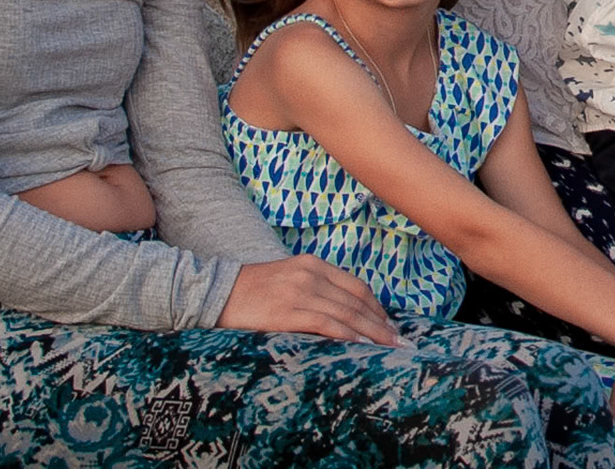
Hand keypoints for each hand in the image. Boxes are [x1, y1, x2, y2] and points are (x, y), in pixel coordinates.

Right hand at [218, 255, 399, 344]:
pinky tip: (361, 346)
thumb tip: (341, 315)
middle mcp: (310, 273)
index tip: (389, 326)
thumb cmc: (251, 291)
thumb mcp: (288, 279)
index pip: (356, 287)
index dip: (376, 308)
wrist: (215, 292)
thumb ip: (314, 290)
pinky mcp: (287, 310)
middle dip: (381, 324)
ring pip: (347, 314)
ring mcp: (299, 291)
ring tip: (388, 349)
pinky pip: (325, 324)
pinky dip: (347, 335)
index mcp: (312, 264)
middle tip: (399, 343)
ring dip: (372, 333)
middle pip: (357, 301)